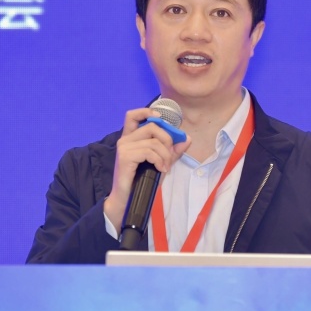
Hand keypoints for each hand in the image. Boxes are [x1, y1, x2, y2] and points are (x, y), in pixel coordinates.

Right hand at [103, 108, 189, 231]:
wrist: (128, 199)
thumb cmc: (142, 181)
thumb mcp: (161, 163)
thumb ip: (172, 151)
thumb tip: (186, 139)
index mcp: (130, 138)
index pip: (132, 115)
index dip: (147, 111)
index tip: (161, 118)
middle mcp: (125, 139)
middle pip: (152, 126)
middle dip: (167, 140)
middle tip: (170, 157)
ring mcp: (124, 147)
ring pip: (153, 141)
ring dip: (165, 155)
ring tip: (165, 167)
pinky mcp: (125, 156)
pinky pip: (149, 151)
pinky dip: (159, 160)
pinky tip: (161, 170)